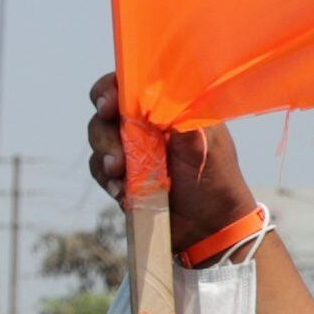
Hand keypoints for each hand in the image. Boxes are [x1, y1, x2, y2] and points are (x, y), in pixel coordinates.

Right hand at [85, 74, 255, 256]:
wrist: (210, 227)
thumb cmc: (215, 178)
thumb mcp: (204, 143)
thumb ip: (180, 116)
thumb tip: (158, 94)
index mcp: (164, 108)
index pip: (128, 85)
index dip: (111, 90)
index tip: (109, 106)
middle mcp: (143, 125)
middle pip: (104, 112)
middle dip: (104, 130)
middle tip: (116, 150)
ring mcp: (130, 150)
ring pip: (98, 140)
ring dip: (105, 155)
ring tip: (120, 173)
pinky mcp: (121, 176)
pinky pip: (99, 169)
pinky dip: (106, 179)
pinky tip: (121, 191)